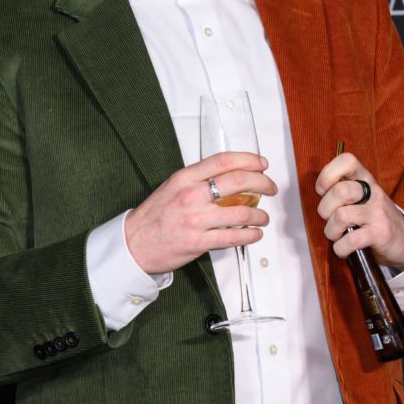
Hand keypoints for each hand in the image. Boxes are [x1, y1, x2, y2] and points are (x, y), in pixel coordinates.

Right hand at [124, 152, 276, 274]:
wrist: (134, 243)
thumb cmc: (153, 217)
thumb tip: (231, 176)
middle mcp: (191, 196)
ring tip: (262, 217)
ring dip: (260, 215)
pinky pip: (234, 236)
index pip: (223, 161)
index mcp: (184, 178)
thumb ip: (198, 180)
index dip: (249, 160)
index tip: (261, 164)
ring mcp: (195, 219)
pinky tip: (254, 233)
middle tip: (269, 188)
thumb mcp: (172, 187)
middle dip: (263, 183)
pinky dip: (251, 235)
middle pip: (238, 181)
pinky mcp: (199, 241)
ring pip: (242, 212)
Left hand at [315, 151, 403, 268]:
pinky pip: (351, 240)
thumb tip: (315, 192)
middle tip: (329, 219)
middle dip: (324, 209)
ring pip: (342, 216)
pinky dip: (340, 248)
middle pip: (340, 191)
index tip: (322, 190)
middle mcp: (373, 193)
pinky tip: (344, 249)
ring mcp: (379, 213)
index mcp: (365, 180)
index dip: (328, 174)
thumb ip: (340, 190)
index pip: (347, 161)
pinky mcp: (381, 234)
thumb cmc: (372, 217)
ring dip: (331, 231)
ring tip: (337, 236)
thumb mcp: (361, 197)